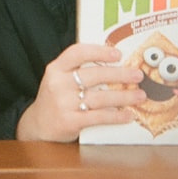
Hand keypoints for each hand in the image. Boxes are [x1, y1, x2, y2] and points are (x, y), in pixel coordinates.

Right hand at [16, 43, 145, 141]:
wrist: (37, 126)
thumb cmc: (54, 99)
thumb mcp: (59, 79)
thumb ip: (78, 69)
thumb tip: (115, 64)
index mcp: (56, 69)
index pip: (77, 52)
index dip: (99, 51)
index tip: (117, 54)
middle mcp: (58, 84)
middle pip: (94, 75)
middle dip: (120, 74)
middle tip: (137, 75)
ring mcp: (63, 103)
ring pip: (100, 97)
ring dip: (124, 96)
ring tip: (140, 95)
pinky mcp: (70, 122)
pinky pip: (98, 117)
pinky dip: (116, 116)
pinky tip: (128, 115)